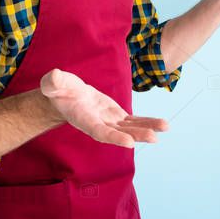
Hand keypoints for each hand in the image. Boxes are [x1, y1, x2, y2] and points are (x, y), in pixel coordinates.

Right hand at [39, 68, 168, 147]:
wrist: (64, 97)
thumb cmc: (57, 90)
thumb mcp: (54, 83)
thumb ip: (55, 82)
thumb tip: (54, 76)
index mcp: (84, 119)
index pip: (99, 131)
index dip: (114, 137)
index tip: (129, 142)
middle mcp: (98, 124)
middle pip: (119, 132)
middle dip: (136, 135)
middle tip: (154, 137)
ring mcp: (109, 121)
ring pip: (129, 128)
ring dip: (147, 128)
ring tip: (165, 127)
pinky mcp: (116, 116)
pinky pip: (133, 121)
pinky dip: (146, 122)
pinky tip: (162, 125)